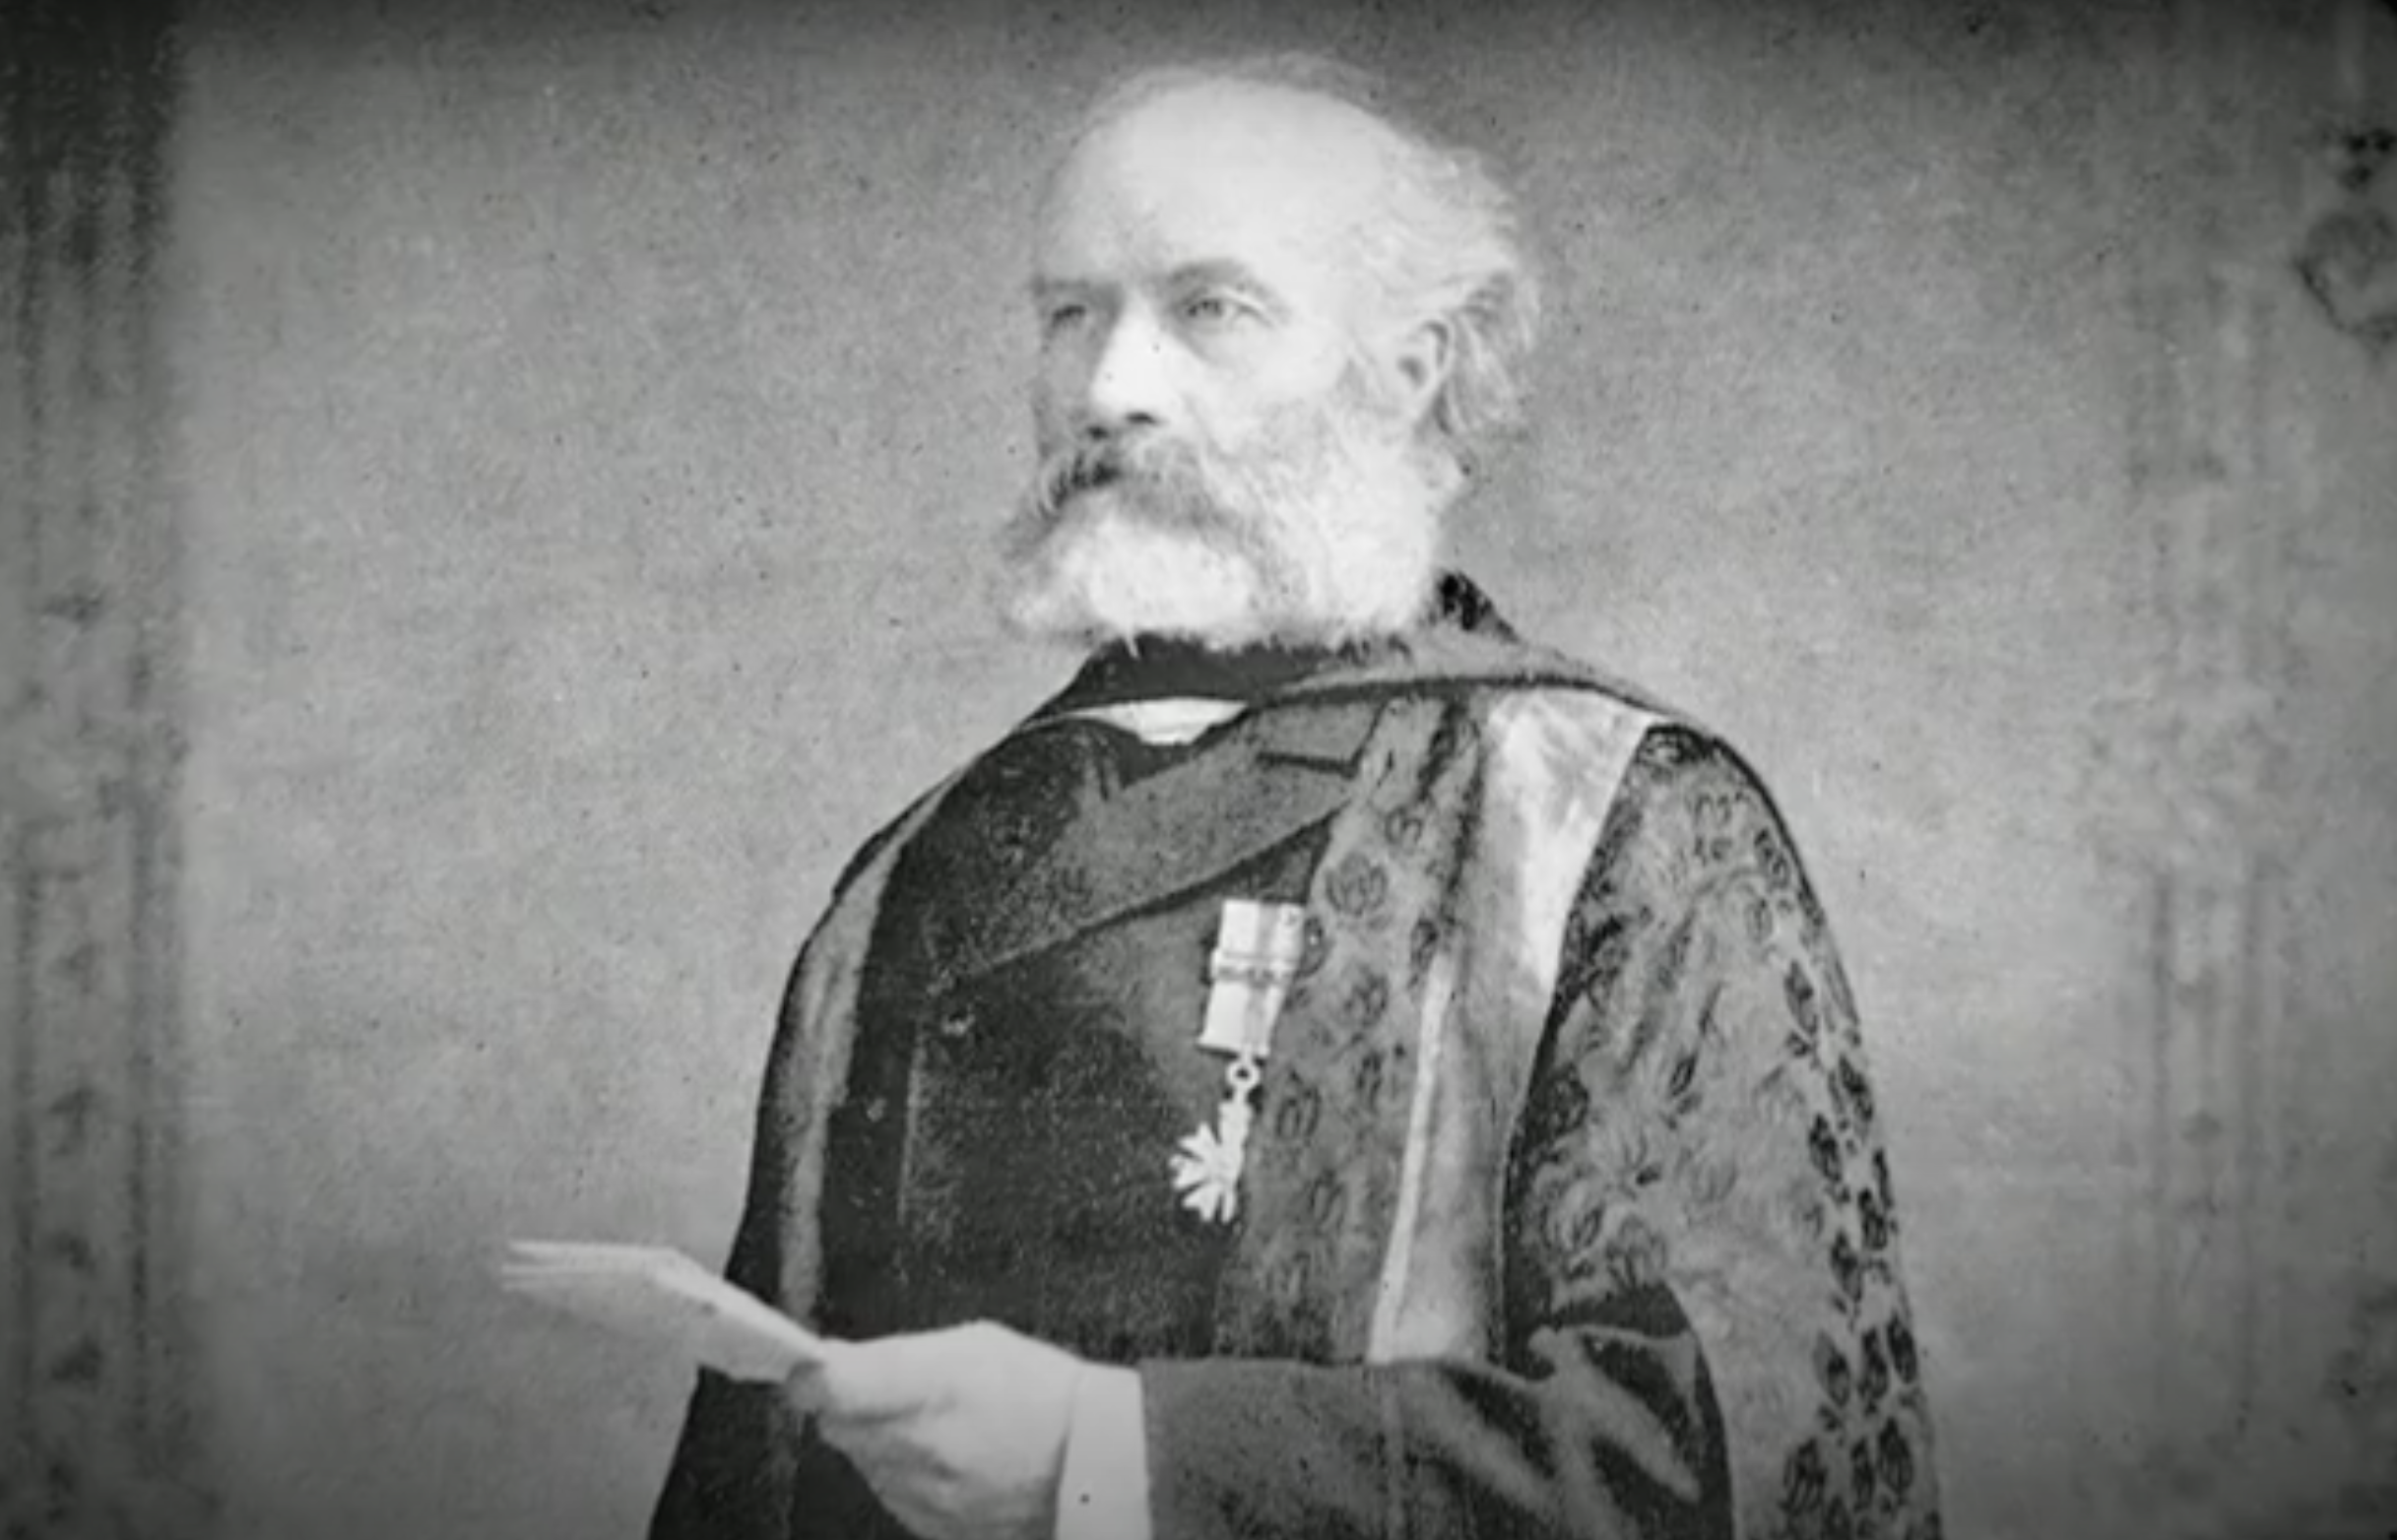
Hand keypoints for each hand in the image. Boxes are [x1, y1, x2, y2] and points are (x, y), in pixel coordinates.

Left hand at [787, 1320, 1085, 1539]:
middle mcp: (914, 1448)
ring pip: (862, 1460)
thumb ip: (899, 1356)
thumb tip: (837, 1362)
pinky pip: (891, 1492)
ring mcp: (919, 1495)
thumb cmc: (1043, 1394)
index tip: (808, 1364)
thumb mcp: (975, 1344)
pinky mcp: (929, 1527)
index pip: (827, 1387)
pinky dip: (904, 1473)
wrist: (1094, 1467)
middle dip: (848, 1403)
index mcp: (925, 1388)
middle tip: (884, 1387)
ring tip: (934, 1423)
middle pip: (834, 1425)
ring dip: (878, 1439)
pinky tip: (947, 1457)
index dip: (808, 1374)